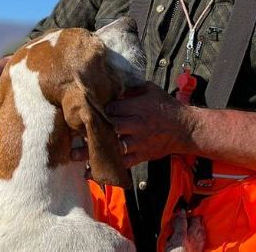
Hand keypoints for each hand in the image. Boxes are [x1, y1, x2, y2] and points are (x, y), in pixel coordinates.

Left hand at [71, 82, 194, 167]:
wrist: (185, 129)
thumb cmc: (166, 106)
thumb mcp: (149, 89)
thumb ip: (129, 87)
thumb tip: (109, 82)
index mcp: (137, 107)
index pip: (111, 108)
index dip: (96, 110)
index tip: (81, 110)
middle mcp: (136, 125)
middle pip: (108, 127)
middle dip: (90, 130)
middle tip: (70, 132)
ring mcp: (137, 143)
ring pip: (112, 147)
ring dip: (92, 151)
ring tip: (73, 154)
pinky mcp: (140, 156)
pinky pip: (121, 164)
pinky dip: (106, 168)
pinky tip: (90, 173)